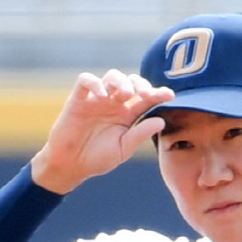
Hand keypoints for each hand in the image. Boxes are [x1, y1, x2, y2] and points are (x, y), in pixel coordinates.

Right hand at [30, 70, 175, 194]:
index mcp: (127, 115)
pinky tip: (103, 96)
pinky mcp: (78, 98)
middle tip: (145, 95)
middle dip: (140, 84)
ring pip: (111, 77)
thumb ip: (140, 134)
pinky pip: (86, 80)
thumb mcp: (123, 149)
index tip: (170, 95)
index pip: (146, 99)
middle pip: (130, 82)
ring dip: (121, 81)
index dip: (158, 94)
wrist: (71, 165)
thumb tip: (160, 121)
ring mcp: (97, 99)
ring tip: (125, 94)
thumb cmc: (97, 158)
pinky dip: (95, 83)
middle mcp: (114, 103)